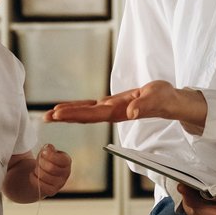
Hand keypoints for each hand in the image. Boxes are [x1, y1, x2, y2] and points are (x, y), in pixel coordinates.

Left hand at [32, 143, 70, 198]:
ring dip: (37, 170)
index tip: (43, 152)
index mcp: (67, 161)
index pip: (61, 159)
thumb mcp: (46, 152)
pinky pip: (40, 185)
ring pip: (44, 176)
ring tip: (37, 168)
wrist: (40, 174)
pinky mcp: (52, 191)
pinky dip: (33, 179)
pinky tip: (34, 175)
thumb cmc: (45, 160)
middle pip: (51, 168)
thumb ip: (48, 149)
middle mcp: (66, 173)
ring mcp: (60, 183)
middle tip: (38, 161)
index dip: (50, 155)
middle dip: (41, 163)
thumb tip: (48, 148)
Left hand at [47, 81, 206, 131]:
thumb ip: (144, 106)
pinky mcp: (113, 105)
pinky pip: (91, 107)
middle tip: (45, 117)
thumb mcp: (157, 97)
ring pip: (85, 112)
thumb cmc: (165, 99)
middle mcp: (112, 112)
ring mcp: (112, 109)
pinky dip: (78, 108)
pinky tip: (68, 109)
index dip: (74, 114)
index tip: (57, 114)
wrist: (171, 102)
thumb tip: (132, 114)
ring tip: (50, 114)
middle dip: (64, 116)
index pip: (92, 114)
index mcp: (119, 111)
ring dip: (68, 114)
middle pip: (84, 115)